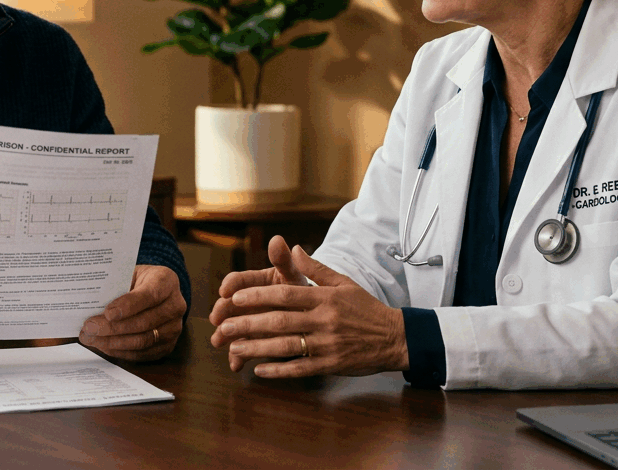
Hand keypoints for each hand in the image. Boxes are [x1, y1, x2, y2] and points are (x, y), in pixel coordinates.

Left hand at [79, 264, 185, 360]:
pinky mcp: (168, 345)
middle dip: (113, 328)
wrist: (156, 291)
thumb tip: (89, 303)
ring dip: (114, 342)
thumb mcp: (129, 273)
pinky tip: (104, 346)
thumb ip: (115, 285)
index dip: (128, 306)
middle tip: (90, 328)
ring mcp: (174, 328)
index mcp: (166, 281)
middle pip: (144, 322)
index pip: (149, 295)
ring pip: (143, 341)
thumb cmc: (138, 280)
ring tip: (91, 339)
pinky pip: (143, 353)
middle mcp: (175, 305)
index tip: (107, 313)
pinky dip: (121, 352)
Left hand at [210, 236, 407, 377]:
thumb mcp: (343, 282)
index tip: (234, 298)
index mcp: (324, 298)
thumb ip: (316, 267)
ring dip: (256, 348)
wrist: (395, 338)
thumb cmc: (366, 308)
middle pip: (279, 321)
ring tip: (233, 349)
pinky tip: (259, 370)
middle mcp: (323, 320)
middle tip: (222, 327)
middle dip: (248, 323)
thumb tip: (293, 247)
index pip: (285, 295)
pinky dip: (278, 371)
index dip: (258, 296)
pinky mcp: (331, 365)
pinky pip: (300, 368)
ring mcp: (326, 344)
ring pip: (285, 346)